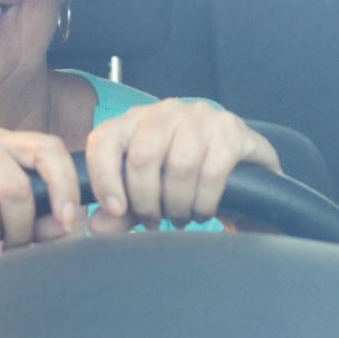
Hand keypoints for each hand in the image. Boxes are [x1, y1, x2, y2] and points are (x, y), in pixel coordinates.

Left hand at [85, 100, 280, 233]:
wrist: (243, 169)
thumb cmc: (185, 180)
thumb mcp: (147, 195)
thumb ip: (120, 211)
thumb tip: (95, 226)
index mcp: (134, 121)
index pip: (104, 140)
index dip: (104, 178)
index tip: (115, 211)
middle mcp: (165, 111)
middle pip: (143, 156)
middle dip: (146, 201)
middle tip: (154, 221)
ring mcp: (199, 116)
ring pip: (179, 166)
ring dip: (177, 204)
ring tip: (179, 217)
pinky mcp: (231, 129)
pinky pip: (212, 172)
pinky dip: (204, 202)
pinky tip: (203, 212)